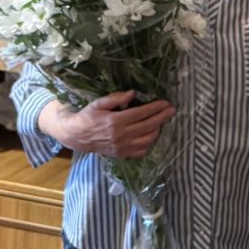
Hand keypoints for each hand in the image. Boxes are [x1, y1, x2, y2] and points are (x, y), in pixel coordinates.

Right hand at [40, 90, 174, 158]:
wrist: (77, 136)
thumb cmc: (88, 116)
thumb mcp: (98, 103)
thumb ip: (115, 98)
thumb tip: (133, 93)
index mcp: (115, 121)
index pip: (141, 113)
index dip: (156, 108)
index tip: (166, 103)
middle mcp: (121, 135)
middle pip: (148, 126)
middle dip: (162, 117)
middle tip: (172, 110)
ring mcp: (122, 147)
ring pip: (147, 139)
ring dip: (158, 129)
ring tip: (162, 121)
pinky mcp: (122, 154)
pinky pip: (141, 151)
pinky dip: (149, 143)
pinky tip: (152, 135)